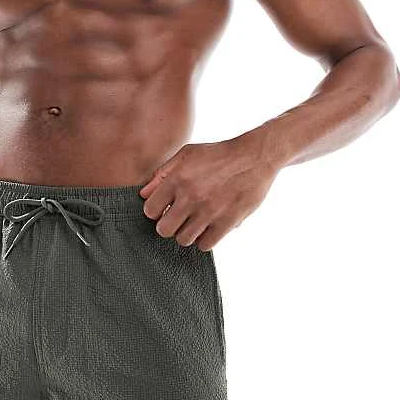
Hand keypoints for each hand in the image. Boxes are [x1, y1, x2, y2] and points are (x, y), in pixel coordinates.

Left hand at [138, 136, 280, 251]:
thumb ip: (163, 173)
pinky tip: (208, 228)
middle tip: (176, 219)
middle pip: (164, 230)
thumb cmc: (219, 154)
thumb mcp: (187, 154)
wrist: (255, 157)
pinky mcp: (227, 222)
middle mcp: (191, 197)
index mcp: (178, 179)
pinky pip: (205, 245)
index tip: (163, 209)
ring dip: (186, 234)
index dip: (155, 211)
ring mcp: (209, 212)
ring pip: (184, 240)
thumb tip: (144, 194)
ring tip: (193, 223)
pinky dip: (204, 240)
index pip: (150, 210)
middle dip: (167, 226)